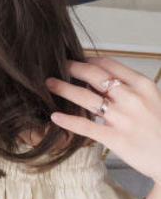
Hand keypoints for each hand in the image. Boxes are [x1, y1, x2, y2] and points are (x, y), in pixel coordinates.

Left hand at [45, 56, 160, 183]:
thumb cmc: (160, 125)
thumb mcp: (151, 98)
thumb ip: (126, 85)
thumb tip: (94, 76)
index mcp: (142, 85)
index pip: (108, 64)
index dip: (88, 60)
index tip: (77, 60)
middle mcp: (132, 98)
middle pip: (94, 76)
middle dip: (72, 68)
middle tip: (59, 65)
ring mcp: (123, 118)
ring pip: (86, 98)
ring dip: (64, 89)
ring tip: (49, 84)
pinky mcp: (116, 138)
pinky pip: (86, 126)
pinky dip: (68, 120)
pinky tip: (55, 116)